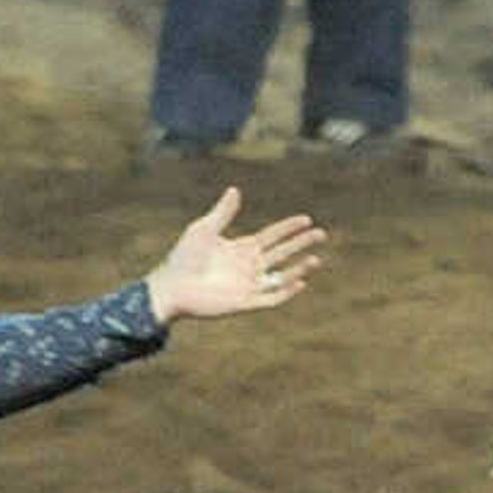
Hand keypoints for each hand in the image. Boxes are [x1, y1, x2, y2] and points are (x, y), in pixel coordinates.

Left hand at [143, 186, 326, 327]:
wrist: (171, 287)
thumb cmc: (183, 258)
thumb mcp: (204, 230)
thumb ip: (222, 213)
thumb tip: (235, 189)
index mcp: (242, 248)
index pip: (273, 236)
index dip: (289, 228)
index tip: (306, 219)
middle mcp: (249, 266)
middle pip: (283, 253)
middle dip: (301, 243)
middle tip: (321, 234)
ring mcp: (248, 285)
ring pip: (281, 277)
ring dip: (299, 268)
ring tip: (316, 259)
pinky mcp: (244, 302)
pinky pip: (270, 298)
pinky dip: (286, 291)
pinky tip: (299, 281)